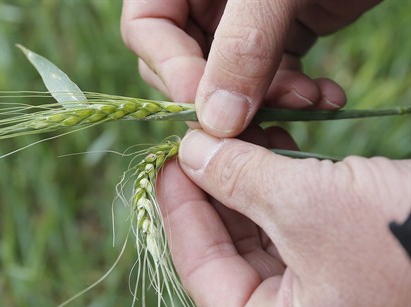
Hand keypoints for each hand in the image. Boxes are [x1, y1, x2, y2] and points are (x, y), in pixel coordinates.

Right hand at [121, 0, 381, 136]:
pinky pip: (270, 77)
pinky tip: (326, 96)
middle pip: (183, 62)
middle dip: (222, 96)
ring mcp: (240, 20)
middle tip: (256, 118)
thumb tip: (217, 122)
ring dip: (267, 102)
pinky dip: (294, 94)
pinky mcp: (278, 34)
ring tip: (308, 100)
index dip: (170, 69)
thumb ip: (244, 44)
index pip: (146, 27)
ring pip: (229, 80)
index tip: (208, 109)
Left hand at [157, 130, 410, 306]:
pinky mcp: (350, 286)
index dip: (180, 207)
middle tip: (197, 140)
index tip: (166, 157)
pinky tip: (270, 151)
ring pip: (263, 241)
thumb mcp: (308, 204)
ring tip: (234, 136)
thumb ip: (238, 179)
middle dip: (215, 191)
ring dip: (248, 186)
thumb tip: (191, 151)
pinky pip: (297, 237)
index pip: (202, 271)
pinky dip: (282, 194)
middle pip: (230, 255)